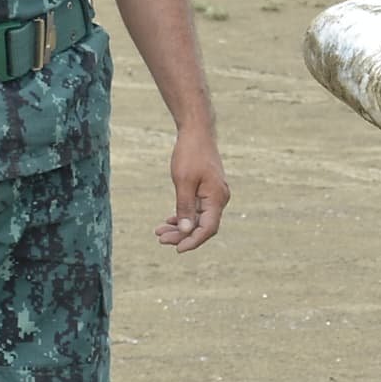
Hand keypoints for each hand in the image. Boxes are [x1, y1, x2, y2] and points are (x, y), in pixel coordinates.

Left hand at [157, 123, 228, 248]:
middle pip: (203, 226)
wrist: (197, 132)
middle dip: (182, 235)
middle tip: (160, 239)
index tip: (176, 249)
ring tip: (160, 232)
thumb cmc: (190, 154)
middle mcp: (219, 199)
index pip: (207, 228)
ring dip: (181, 227)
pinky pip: (198, 209)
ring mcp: (214, 195)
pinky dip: (184, 216)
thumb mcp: (183, 181)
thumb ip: (185, 207)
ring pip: (198, 219)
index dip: (193, 241)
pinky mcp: (208, 191)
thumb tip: (186, 231)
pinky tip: (170, 220)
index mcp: (217, 198)